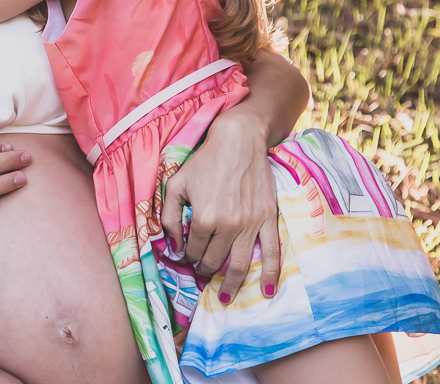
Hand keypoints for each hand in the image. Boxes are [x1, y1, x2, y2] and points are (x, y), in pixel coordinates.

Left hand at [160, 109, 280, 303]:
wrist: (239, 142)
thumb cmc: (204, 162)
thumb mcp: (175, 185)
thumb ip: (168, 217)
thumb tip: (173, 245)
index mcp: (203, 218)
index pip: (193, 250)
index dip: (187, 256)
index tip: (187, 256)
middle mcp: (227, 225)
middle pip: (214, 260)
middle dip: (205, 269)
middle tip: (202, 271)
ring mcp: (250, 224)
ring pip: (239, 264)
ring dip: (230, 283)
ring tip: (223, 296)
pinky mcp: (267, 219)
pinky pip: (271, 252)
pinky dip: (270, 275)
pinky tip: (266, 291)